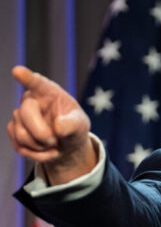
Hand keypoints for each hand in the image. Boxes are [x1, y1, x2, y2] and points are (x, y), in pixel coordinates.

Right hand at [7, 66, 96, 184]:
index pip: (37, 83)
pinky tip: (49, 152)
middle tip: (55, 140)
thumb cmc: (74, 128)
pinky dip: (37, 155)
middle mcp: (31, 100)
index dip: (27, 77)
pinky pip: (20, 147)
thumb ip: (72, 124)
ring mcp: (19, 115)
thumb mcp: (80, 125)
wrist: (66, 145)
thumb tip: (57, 126)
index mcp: (49, 92)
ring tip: (55, 145)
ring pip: (21, 134)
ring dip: (41, 146)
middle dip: (41, 133)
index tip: (17, 71)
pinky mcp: (14, 131)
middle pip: (25, 114)